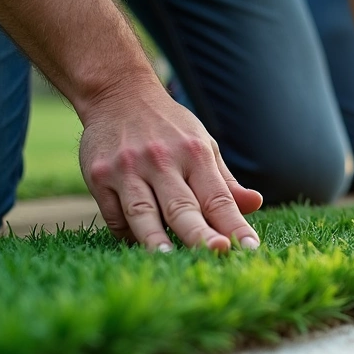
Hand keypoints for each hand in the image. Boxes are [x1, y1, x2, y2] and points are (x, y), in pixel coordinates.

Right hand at [78, 81, 263, 252]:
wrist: (117, 94)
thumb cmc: (169, 127)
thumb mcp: (203, 145)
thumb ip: (225, 181)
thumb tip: (255, 204)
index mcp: (194, 153)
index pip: (218, 197)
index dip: (234, 224)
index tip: (250, 248)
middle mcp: (161, 160)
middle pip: (182, 207)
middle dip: (200, 234)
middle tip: (218, 253)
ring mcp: (127, 168)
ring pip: (142, 212)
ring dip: (156, 238)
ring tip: (169, 259)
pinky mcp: (98, 175)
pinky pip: (114, 214)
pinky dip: (128, 234)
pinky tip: (142, 245)